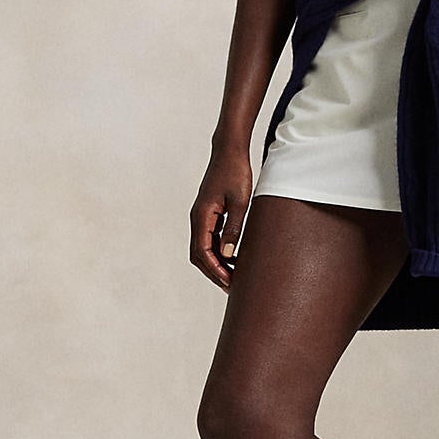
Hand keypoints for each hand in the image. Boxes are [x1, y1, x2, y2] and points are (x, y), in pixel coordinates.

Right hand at [190, 146, 253, 292]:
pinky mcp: (209, 214)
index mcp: (201, 216)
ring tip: (233, 277)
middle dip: (213, 272)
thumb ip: (234, 228)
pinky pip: (209, 239)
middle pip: (199, 254)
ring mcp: (202, 216)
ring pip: (203, 248)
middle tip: (232, 287)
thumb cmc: (236, 172)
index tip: (229, 282)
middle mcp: (197, 218)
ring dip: (215, 264)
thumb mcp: (240, 202)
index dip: (215, 269)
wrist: (229, 152)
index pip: (202, 251)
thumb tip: (227, 255)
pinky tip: (233, 259)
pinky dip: (218, 252)